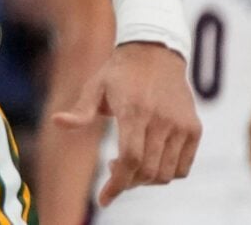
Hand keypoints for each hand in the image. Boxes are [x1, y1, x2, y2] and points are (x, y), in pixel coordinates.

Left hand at [53, 42, 199, 203]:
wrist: (155, 51)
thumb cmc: (119, 72)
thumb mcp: (94, 86)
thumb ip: (80, 111)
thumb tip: (56, 123)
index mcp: (134, 111)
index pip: (131, 159)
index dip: (117, 184)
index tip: (104, 198)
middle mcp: (161, 120)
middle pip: (147, 171)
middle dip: (127, 183)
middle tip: (113, 171)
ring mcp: (181, 126)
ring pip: (166, 174)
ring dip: (145, 180)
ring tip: (129, 163)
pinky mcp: (194, 129)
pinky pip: (182, 167)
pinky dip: (166, 174)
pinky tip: (149, 161)